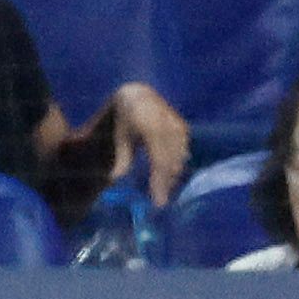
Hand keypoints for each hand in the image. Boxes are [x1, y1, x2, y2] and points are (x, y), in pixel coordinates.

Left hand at [107, 80, 191, 206]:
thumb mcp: (121, 137)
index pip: (159, 161)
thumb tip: (115, 180)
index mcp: (152, 128)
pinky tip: (171, 177)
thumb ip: (122, 158)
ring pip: (179, 158)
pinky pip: (183, 151)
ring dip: (173, 176)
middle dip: (167, 184)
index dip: (160, 182)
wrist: (139, 95)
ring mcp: (178, 126)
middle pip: (171, 162)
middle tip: (160, 203)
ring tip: (165, 192)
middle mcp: (169, 127)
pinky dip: (177, 165)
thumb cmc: (126, 119)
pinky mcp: (183, 128)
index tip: (158, 201)